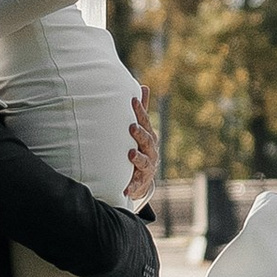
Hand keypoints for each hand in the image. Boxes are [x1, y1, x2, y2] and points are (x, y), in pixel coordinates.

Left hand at [125, 87, 159, 202]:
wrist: (142, 177)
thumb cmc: (140, 148)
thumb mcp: (141, 129)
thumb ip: (141, 111)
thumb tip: (143, 86)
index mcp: (149, 137)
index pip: (145, 122)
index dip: (140, 112)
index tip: (133, 101)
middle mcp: (151, 152)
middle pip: (147, 141)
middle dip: (140, 134)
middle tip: (131, 127)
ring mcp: (147, 168)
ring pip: (144, 162)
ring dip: (138, 158)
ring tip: (131, 154)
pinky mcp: (140, 183)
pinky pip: (136, 185)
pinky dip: (131, 187)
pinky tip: (125, 190)